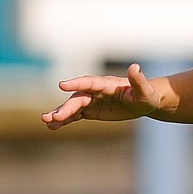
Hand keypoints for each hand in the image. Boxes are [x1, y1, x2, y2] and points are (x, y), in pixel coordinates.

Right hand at [41, 64, 168, 129]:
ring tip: (46, 122)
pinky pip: (75, 115)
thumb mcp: (145, 90)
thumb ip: (138, 80)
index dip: (76, 83)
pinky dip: (64, 120)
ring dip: (59, 113)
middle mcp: (96, 91)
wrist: (143, 101)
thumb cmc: (146, 95)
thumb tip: (135, 67)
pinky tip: (52, 127)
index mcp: (107, 84)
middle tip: (51, 117)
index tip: (61, 85)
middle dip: (65, 107)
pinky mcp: (91, 110)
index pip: (90, 83)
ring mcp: (92, 100)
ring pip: (72, 107)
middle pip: (78, 98)